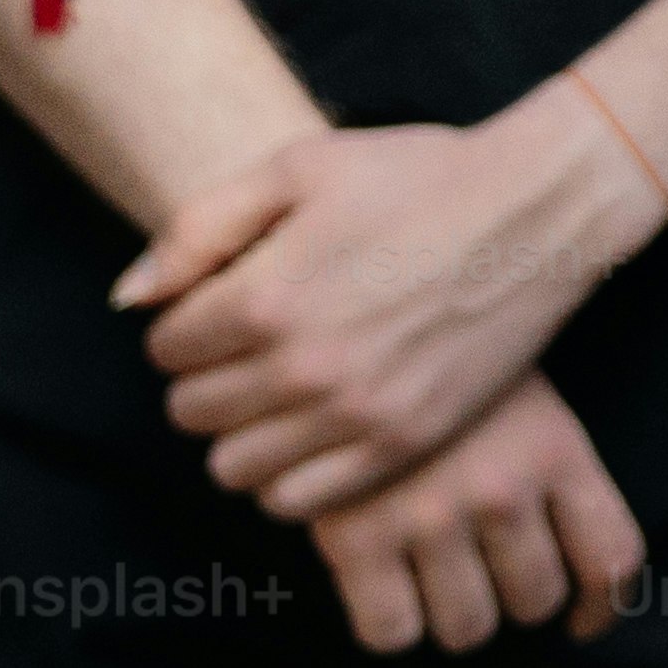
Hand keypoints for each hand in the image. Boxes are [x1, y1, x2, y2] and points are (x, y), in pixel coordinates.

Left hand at [121, 84, 667, 518]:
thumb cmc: (418, 175)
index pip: (164, 349)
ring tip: (281, 389)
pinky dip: (287, 473)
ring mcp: (355, 416)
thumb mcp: (300, 166)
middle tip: (255, 343)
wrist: (539, 211)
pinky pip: (297, 501)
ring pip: (233, 468)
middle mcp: (302, 369)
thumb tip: (129, 300)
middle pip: (190, 413)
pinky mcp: (400, 445)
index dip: (187, 321)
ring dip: (242, 432)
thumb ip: (198, 228)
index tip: (229, 299)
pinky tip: (315, 426)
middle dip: (208, 377)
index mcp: (266, 297)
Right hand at [301, 367, 647, 654]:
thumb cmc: (444, 370)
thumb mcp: (523, 399)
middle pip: (534, 600)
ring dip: (456, 614)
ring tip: (434, 574)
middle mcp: (502, 487)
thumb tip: (578, 582)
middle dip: (512, 596)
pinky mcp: (357, 537)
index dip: (602, 607)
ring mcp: (429, 515)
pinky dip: (393, 625)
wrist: (346, 328)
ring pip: (468, 627)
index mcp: (555, 448)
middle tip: (483, 567)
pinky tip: (387, 591)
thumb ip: (550, 472)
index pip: (613, 558)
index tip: (581, 623)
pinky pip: (391, 631)